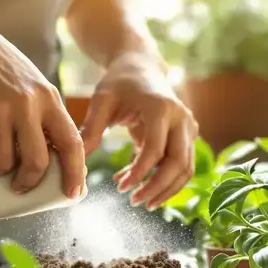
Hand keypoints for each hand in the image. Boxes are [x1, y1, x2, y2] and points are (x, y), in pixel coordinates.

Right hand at [0, 19, 85, 197]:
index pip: (71, 143)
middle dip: (29, 182)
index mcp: (48, 98)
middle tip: (20, 187)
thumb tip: (49, 165)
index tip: (73, 194)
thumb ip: (43, 117)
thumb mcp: (32, 86)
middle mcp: (26, 105)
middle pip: (37, 162)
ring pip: (3, 163)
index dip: (75, 173)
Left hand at [81, 52, 196, 207]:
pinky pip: (182, 164)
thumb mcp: (101, 100)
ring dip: (165, 189)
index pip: (156, 148)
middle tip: (134, 202)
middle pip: (179, 162)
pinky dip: (166, 179)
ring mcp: (189, 126)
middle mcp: (181, 117)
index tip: (121, 187)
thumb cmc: (119, 82)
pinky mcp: (189, 135)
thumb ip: (90, 129)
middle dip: (157, 187)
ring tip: (140, 200)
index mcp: (161, 107)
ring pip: (186, 168)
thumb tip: (77, 162)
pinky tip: (141, 184)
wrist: (142, 66)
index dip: (140, 172)